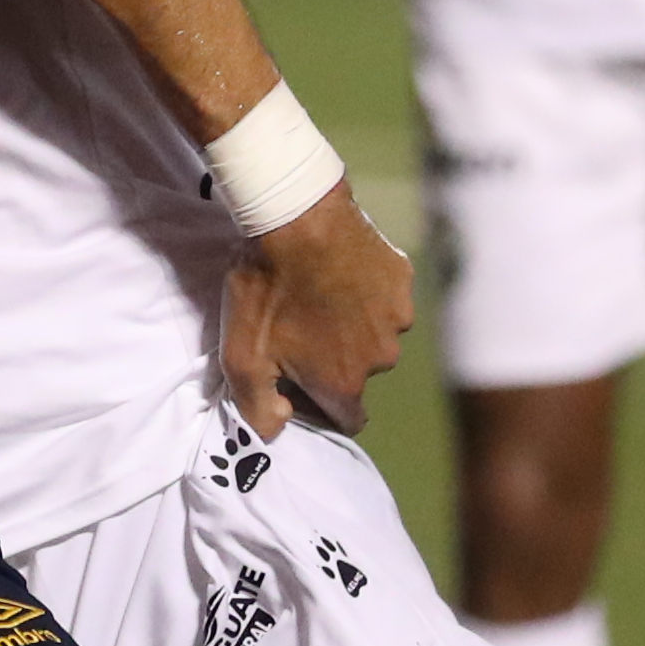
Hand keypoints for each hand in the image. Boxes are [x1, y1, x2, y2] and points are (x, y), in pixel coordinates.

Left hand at [216, 182, 413, 437]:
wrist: (297, 216)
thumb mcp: (242, 358)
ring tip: (318, 295)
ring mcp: (397, 316)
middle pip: (359, 373)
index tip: (296, 382)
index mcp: (345, 383)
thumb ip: (258, 409)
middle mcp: (381, 358)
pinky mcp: (402, 279)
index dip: (320, 406)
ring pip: (375, 333)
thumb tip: (277, 429)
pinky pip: (385, 296)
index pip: (347, 420)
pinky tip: (338, 270)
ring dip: (352, 324)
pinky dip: (366, 291)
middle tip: (299, 327)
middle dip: (334, 359)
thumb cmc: (267, 290)